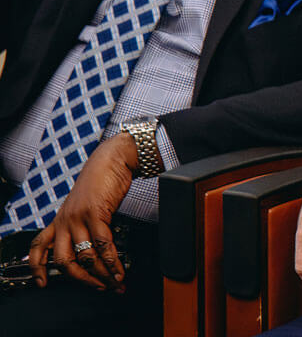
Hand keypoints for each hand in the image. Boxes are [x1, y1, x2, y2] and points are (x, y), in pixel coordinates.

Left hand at [28, 133, 135, 290]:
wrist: (112, 159)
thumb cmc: (101, 181)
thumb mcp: (84, 204)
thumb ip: (83, 224)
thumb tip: (94, 247)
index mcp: (59, 219)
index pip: (38, 247)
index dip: (37, 268)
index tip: (42, 284)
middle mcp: (65, 220)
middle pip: (63, 261)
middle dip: (82, 279)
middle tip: (98, 288)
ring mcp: (78, 217)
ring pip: (85, 257)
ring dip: (102, 274)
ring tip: (115, 282)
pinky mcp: (95, 213)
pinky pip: (102, 244)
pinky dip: (112, 261)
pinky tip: (119, 268)